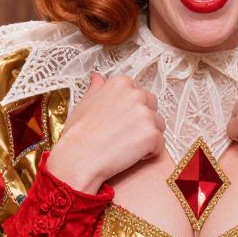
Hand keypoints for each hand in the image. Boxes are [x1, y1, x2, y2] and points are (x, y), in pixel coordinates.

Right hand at [46, 73, 164, 191]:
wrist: (77, 159)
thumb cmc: (78, 134)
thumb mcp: (84, 103)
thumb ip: (96, 88)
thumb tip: (97, 76)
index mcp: (121, 83)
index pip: (139, 93)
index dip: (131, 110)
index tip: (119, 121)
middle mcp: (136, 94)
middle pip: (152, 107)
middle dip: (143, 121)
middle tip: (123, 135)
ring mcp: (145, 114)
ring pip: (158, 126)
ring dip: (147, 137)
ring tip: (125, 146)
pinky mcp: (152, 135)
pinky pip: (160, 145)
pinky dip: (149, 153)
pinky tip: (129, 156)